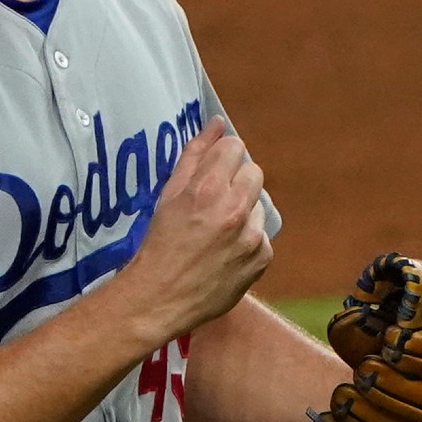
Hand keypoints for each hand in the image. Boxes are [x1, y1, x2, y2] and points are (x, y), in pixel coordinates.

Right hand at [111, 116, 271, 342]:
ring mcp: (251, 236)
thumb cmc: (160, 243)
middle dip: (237, 181)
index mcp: (208, 188)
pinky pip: (261, 236)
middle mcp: (234, 209)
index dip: (223, 157)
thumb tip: (217, 123)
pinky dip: (247, 241)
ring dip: (242, 212)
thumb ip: (195, 154)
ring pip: (258, 205)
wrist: (161, 297)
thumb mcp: (169, 194)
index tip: (214, 171)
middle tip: (215, 202)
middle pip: (254, 172)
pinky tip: (225, 253)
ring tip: (217, 233)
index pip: (235, 147)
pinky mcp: (261, 258)